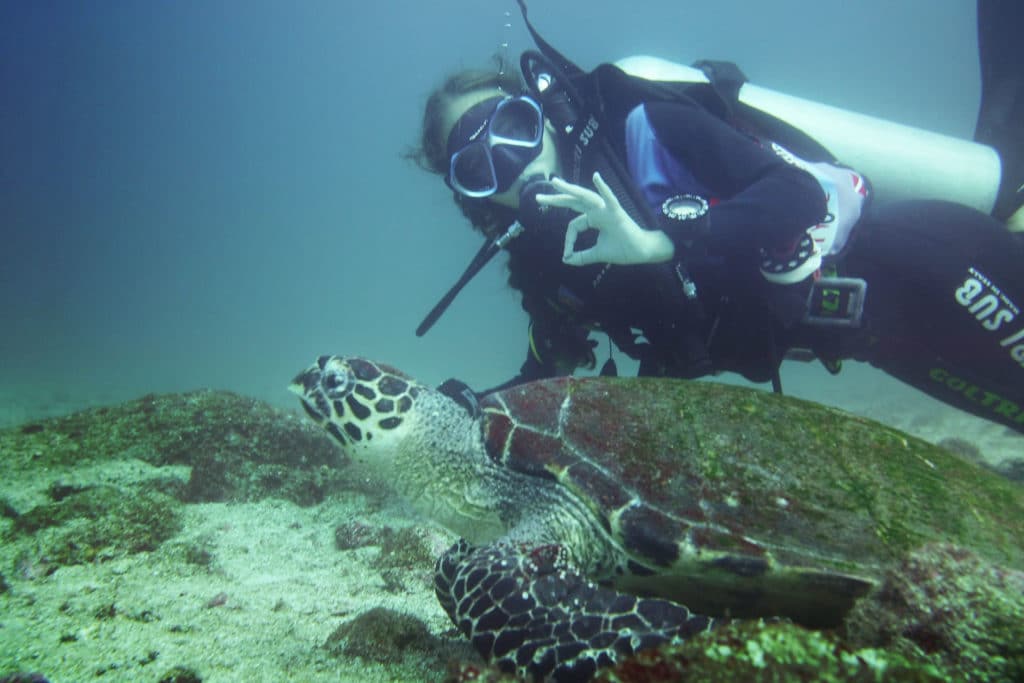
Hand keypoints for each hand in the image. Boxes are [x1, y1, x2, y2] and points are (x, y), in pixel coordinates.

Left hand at [535, 172, 674, 265]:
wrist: (642, 252)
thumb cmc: (623, 249)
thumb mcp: (597, 254)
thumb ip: (582, 256)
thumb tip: (566, 260)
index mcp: (593, 219)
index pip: (574, 225)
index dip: (568, 240)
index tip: (567, 254)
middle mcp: (598, 211)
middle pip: (573, 202)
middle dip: (555, 199)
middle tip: (538, 196)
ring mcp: (606, 210)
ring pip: (585, 197)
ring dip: (570, 189)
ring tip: (555, 183)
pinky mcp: (616, 212)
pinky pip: (609, 198)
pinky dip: (603, 187)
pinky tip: (596, 177)